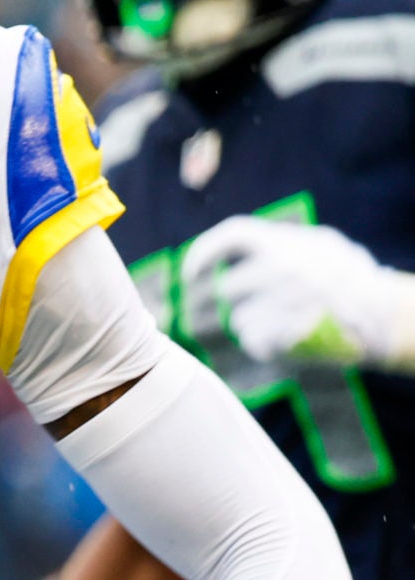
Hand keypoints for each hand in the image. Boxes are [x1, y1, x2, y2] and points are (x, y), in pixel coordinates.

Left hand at [184, 216, 411, 367]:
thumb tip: (238, 246)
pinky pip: (253, 341)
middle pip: (229, 288)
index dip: (203, 252)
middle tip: (259, 305)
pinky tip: (288, 339)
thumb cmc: (354, 283)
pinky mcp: (288, 334)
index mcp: (290, 243)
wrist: (389, 319)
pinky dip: (263, 344)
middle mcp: (283, 268)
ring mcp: (285, 302)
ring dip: (253, 323)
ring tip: (287, 323)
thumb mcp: (325, 247)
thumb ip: (283, 244)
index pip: (232, 235)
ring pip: (239, 319)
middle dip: (238, 301)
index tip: (190, 274)